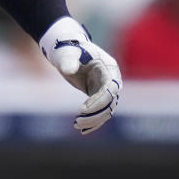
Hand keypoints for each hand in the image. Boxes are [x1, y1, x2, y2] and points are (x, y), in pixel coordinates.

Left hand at [39, 16, 121, 133]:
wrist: (66, 51)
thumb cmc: (68, 49)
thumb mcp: (67, 53)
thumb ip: (68, 60)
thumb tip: (68, 70)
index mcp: (109, 67)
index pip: (109, 89)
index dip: (98, 101)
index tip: (82, 110)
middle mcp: (112, 79)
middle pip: (110, 102)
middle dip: (95, 114)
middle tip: (77, 121)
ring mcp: (106, 88)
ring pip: (106, 110)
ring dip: (93, 120)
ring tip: (77, 125)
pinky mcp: (98, 95)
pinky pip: (100, 111)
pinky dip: (93, 121)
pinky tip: (82, 129)